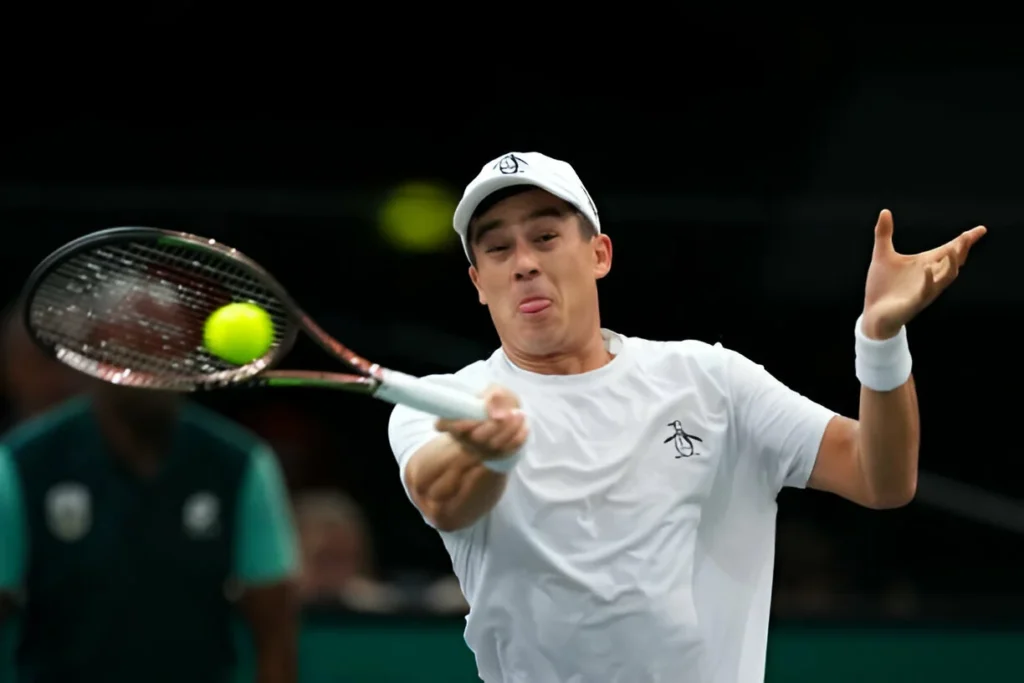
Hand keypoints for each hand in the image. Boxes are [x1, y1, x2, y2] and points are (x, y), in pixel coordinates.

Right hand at [435, 385, 526, 461]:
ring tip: (519, 414)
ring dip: (510, 429)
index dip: (457, 425)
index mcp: (455, 420)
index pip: (446, 425)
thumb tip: (496, 412)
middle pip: (477, 438)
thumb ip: (493, 395)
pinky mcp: (498, 455)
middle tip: (509, 413)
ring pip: (495, 445)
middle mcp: (465, 438)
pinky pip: (510, 450)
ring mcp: (482, 450)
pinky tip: (523, 426)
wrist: (506, 414)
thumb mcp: (494, 390)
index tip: (473, 418)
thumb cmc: (495, 401)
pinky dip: (518, 437)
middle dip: (495, 425)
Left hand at [862, 209, 985, 339]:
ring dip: (950, 264)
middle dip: (961, 250)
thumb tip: (885, 211)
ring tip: (953, 249)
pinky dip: (929, 280)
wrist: (873, 314)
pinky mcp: (914, 302)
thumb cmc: (882, 286)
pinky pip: (926, 291)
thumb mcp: (882, 255)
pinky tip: (927, 269)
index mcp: (926, 264)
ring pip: (946, 277)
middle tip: (968, 237)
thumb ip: (884, 234)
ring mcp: (924, 290)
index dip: (965, 240)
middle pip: (953, 262)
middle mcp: (930, 277)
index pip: (950, 250)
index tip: (981, 229)